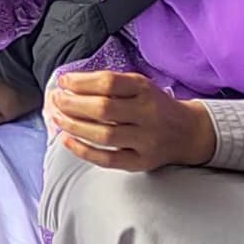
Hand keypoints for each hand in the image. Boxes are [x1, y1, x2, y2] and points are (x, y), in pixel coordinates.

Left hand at [47, 68, 213, 171]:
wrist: (188, 132)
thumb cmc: (154, 106)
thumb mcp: (140, 86)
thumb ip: (110, 84)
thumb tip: (69, 84)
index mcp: (146, 90)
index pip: (109, 82)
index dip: (81, 82)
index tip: (63, 81)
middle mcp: (148, 114)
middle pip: (104, 109)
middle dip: (73, 104)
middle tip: (55, 100)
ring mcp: (146, 140)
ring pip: (104, 135)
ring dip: (74, 126)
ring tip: (56, 118)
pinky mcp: (142, 161)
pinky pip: (109, 160)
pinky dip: (84, 151)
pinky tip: (67, 141)